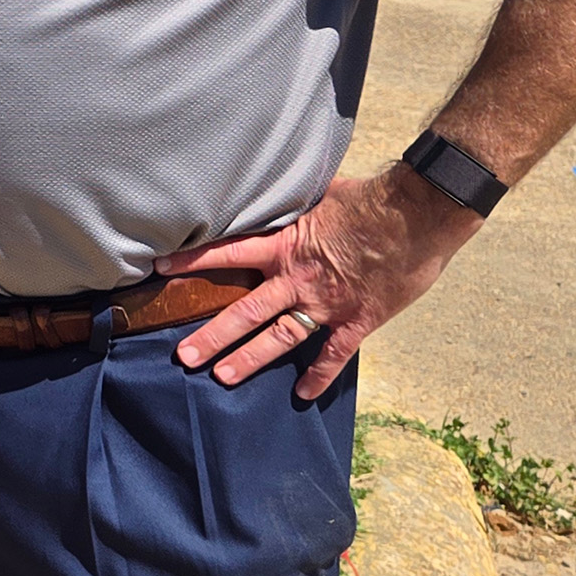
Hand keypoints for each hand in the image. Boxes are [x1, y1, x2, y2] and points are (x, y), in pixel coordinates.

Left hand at [159, 165, 483, 399]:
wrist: (417, 215)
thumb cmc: (370, 198)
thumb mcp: (321, 194)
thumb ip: (295, 201)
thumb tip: (276, 181)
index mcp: (285, 247)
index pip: (226, 254)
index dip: (191, 262)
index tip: (158, 270)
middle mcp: (297, 279)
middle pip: (245, 311)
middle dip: (212, 335)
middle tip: (183, 356)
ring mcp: (327, 304)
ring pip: (279, 338)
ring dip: (249, 359)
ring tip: (221, 378)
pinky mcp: (358, 320)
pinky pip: (333, 354)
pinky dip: (319, 376)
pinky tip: (302, 395)